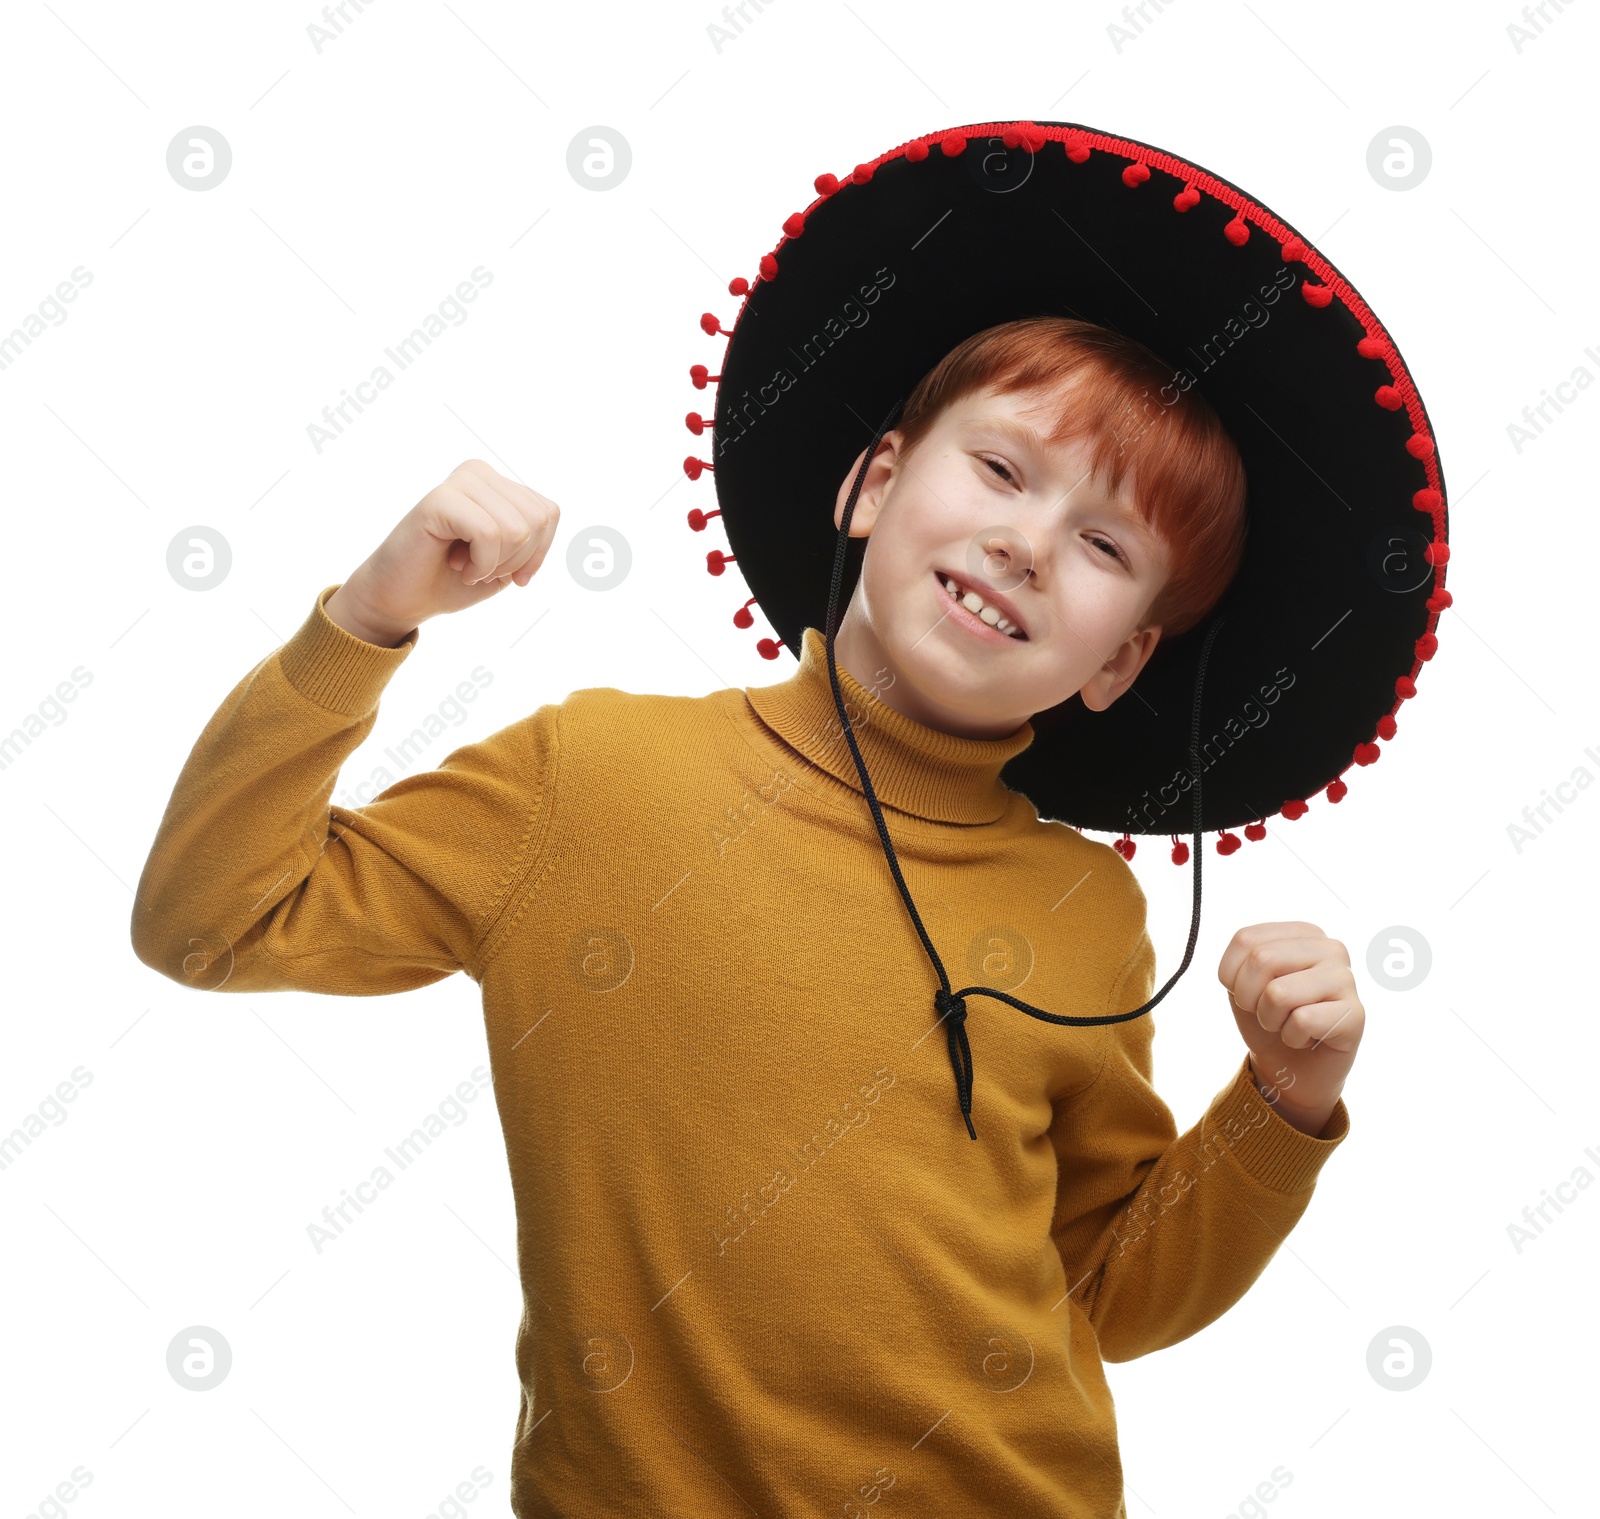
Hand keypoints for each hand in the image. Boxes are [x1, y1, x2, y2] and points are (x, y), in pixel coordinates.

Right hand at [325, 460, 560, 646]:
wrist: (402, 599)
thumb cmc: (452, 580)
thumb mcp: (509, 561)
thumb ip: (533, 535)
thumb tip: (549, 514)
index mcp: (498, 483)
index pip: (549, 513)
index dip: (536, 554)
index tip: (507, 571)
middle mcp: (479, 473)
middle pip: (537, 520)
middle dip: (516, 560)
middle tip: (481, 567)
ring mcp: (459, 482)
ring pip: (517, 529)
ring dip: (495, 563)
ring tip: (466, 565)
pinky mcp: (439, 499)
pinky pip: (489, 533)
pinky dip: (481, 564)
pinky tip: (458, 566)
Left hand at [1217, 921, 1363, 1136]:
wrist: (1290, 1067)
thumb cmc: (1267, 1018)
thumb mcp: (1243, 982)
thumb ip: (1246, 958)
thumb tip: (1256, 954)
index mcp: (1303, 933)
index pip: (1245, 940)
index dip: (1232, 977)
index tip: (1248, 993)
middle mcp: (1330, 948)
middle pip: (1262, 959)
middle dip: (1249, 998)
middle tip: (1267, 1013)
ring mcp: (1347, 979)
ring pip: (1279, 993)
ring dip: (1271, 1019)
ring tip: (1288, 1023)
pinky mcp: (1356, 1014)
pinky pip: (1302, 1021)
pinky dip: (1292, 1037)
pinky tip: (1308, 1038)